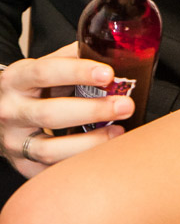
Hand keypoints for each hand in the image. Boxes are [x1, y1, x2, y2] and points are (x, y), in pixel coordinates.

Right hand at [0, 43, 133, 177]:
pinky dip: (77, 165)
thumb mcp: (43, 66)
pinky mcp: (21, 165)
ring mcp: (13, 142)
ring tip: (118, 133)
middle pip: (51, 114)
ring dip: (89, 143)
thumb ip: (72, 58)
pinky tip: (100, 157)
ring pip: (49, 150)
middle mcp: (11, 111)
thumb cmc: (30, 87)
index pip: (46, 72)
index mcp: (17, 79)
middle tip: (125, 106)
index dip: (78, 72)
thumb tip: (111, 51)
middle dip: (92, 111)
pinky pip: (50, 172)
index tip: (108, 75)